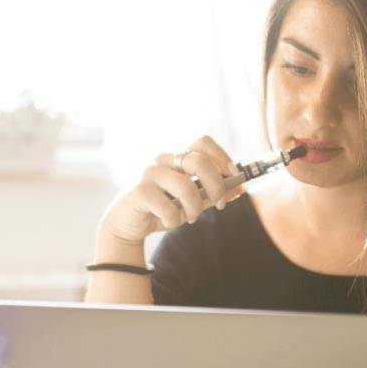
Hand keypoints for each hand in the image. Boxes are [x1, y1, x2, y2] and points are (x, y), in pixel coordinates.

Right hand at [98, 135, 245, 245]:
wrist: (127, 225)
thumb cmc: (162, 209)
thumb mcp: (192, 202)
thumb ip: (212, 194)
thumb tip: (239, 188)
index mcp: (178, 158)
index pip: (203, 142)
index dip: (222, 157)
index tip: (235, 177)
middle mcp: (164, 160)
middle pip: (198, 160)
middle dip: (216, 185)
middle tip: (220, 205)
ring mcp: (150, 173)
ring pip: (186, 185)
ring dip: (195, 208)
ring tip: (190, 218)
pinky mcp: (139, 190)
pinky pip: (168, 206)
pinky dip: (174, 219)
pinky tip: (168, 221)